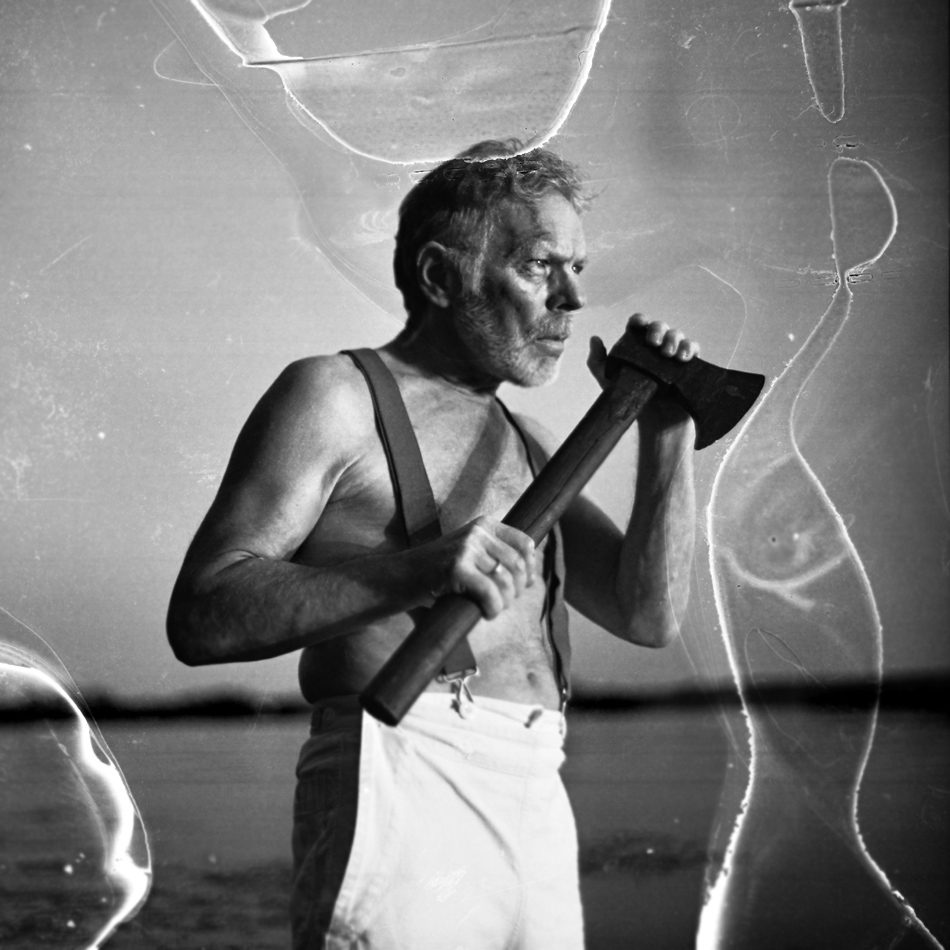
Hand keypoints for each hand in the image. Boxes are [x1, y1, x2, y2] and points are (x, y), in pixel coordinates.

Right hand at [427, 516, 537, 618]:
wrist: (402, 576)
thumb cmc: (440, 570)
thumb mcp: (470, 551)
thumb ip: (496, 554)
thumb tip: (531, 575)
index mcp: (484, 524)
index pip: (524, 543)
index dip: (530, 568)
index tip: (525, 585)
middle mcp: (477, 532)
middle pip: (518, 564)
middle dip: (517, 589)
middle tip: (505, 602)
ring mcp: (466, 548)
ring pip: (505, 580)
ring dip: (505, 601)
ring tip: (493, 608)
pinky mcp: (456, 567)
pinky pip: (489, 592)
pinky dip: (493, 608)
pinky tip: (486, 614)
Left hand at [588, 313, 699, 431]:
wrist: (652, 424)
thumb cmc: (629, 402)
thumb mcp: (609, 383)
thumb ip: (598, 362)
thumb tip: (594, 338)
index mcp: (637, 347)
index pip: (639, 326)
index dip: (639, 320)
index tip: (640, 324)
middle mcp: (655, 348)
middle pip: (660, 327)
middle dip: (658, 329)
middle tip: (653, 344)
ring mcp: (673, 356)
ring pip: (678, 336)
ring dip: (675, 339)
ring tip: (669, 354)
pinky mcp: (688, 367)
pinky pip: (693, 350)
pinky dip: (690, 348)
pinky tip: (683, 358)